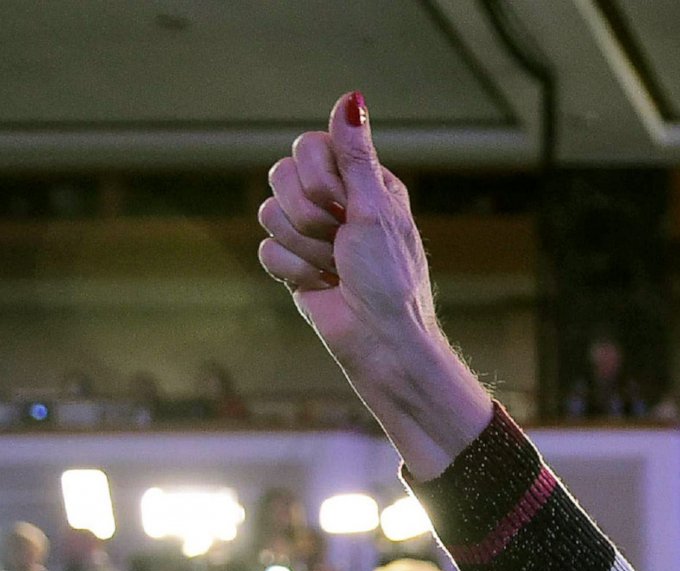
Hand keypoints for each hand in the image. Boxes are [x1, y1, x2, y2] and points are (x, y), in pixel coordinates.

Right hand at [257, 95, 439, 380]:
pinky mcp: (293, 263)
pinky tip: (322, 286)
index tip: (345, 205)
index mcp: (364, 182)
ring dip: (306, 247)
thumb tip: (352, 98)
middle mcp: (337, 202)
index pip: (310, 145)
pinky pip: (266, 249)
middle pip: (281, 175)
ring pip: (269, 212)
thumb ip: (356, 155)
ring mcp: (312, 232)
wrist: (380, 339)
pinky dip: (294, 271)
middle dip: (310, 214)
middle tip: (342, 242)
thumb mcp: (376, 209)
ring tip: (337, 268)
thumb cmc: (390, 276)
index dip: (319, 176)